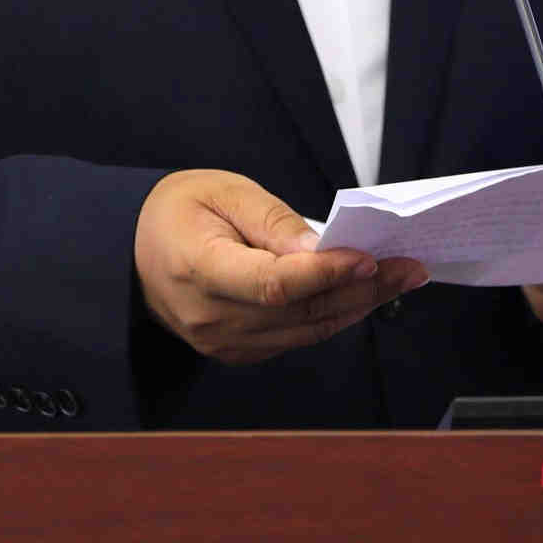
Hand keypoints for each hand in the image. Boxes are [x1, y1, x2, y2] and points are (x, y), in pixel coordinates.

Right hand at [132, 169, 423, 366]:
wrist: (132, 253)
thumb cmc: (178, 211)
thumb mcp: (221, 191)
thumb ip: (271, 219)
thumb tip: (320, 247)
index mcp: (200, 270)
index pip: (274, 284)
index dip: (326, 274)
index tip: (369, 257)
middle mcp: (212, 319)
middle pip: (301, 313)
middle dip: (362, 289)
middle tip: (409, 266)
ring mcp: (224, 343)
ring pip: (305, 331)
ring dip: (357, 306)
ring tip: (400, 279)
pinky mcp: (237, 352)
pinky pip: (295, 338)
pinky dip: (331, 317)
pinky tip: (362, 294)